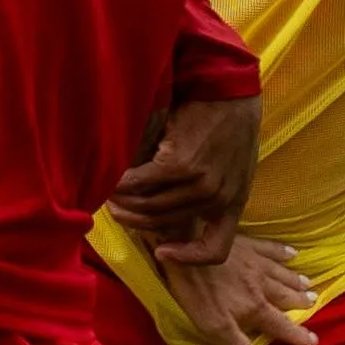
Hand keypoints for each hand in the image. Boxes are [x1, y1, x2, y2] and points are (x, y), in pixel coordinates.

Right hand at [109, 95, 260, 267]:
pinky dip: (121, 183)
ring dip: (123, 202)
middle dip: (135, 218)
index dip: (188, 256)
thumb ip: (213, 189)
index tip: (162, 251)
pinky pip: (139, 183)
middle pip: (164, 222)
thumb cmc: (229, 121)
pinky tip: (112, 178)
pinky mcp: (179, 164)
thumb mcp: (233, 164)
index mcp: (234, 202)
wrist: (228, 87)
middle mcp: (218, 198)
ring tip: (110, 193)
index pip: (217, 248)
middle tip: (116, 209)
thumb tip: (172, 208)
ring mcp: (200, 183)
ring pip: (149, 206)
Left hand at [164, 235, 318, 344]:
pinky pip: (270, 248)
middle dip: (301, 301)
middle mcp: (262, 285)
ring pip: (282, 274)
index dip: (297, 335)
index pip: (281, 325)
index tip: (313, 340)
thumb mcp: (213, 326)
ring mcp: (256, 263)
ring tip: (308, 283)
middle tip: (315, 301)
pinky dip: (282, 251)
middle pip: (285, 296)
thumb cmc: (198, 289)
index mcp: (254, 307)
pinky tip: (292, 252)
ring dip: (295, 280)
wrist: (189, 245)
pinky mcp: (247, 244)